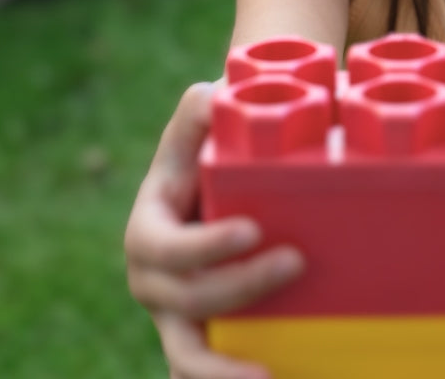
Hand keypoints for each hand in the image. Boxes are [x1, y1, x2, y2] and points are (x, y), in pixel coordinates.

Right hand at [124, 83, 304, 378]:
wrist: (220, 192)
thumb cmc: (210, 155)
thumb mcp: (198, 130)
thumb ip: (200, 111)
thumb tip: (211, 94)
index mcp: (148, 233)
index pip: (166, 249)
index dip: (205, 246)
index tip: (253, 231)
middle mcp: (155, 284)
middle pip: (187, 302)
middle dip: (241, 288)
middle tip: (297, 262)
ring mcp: (177, 320)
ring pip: (187, 360)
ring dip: (222, 374)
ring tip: (272, 377)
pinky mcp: (205, 343)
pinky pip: (205, 377)